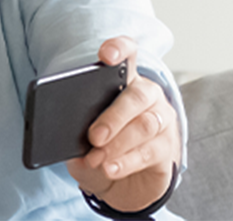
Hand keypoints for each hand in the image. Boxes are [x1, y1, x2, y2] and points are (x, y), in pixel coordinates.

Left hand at [66, 36, 180, 212]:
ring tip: (96, 159)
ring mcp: (162, 120)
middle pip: (137, 95)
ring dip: (118, 144)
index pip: (128, 55)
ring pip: (145, 125)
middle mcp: (147, 96)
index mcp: (123, 82)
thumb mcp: (81, 139)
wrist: (121, 184)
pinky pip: (150, 151)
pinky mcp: (167, 147)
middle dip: (113, 116)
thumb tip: (65, 133)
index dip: (120, 49)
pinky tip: (110, 169)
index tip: (106, 55)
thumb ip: (75, 130)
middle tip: (93, 136)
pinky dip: (127, 162)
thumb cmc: (100, 149)